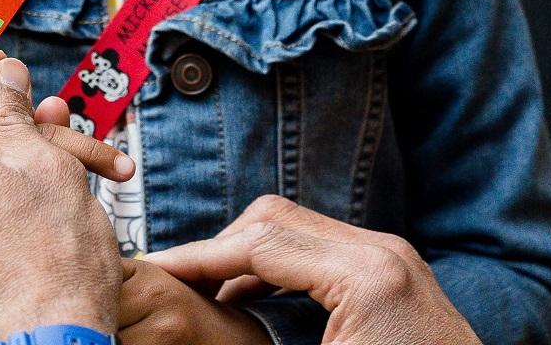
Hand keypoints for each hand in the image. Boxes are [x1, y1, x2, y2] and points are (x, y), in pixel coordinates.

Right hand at [143, 196, 480, 344]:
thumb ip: (251, 339)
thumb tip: (201, 324)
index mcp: (365, 276)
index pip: (260, 240)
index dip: (197, 257)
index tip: (154, 270)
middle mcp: (383, 253)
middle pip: (275, 219)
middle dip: (218, 248)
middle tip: (173, 279)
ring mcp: (393, 261)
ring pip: (298, 229)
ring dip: (247, 254)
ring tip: (203, 291)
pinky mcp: (396, 276)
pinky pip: (323, 251)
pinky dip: (279, 265)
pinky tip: (250, 297)